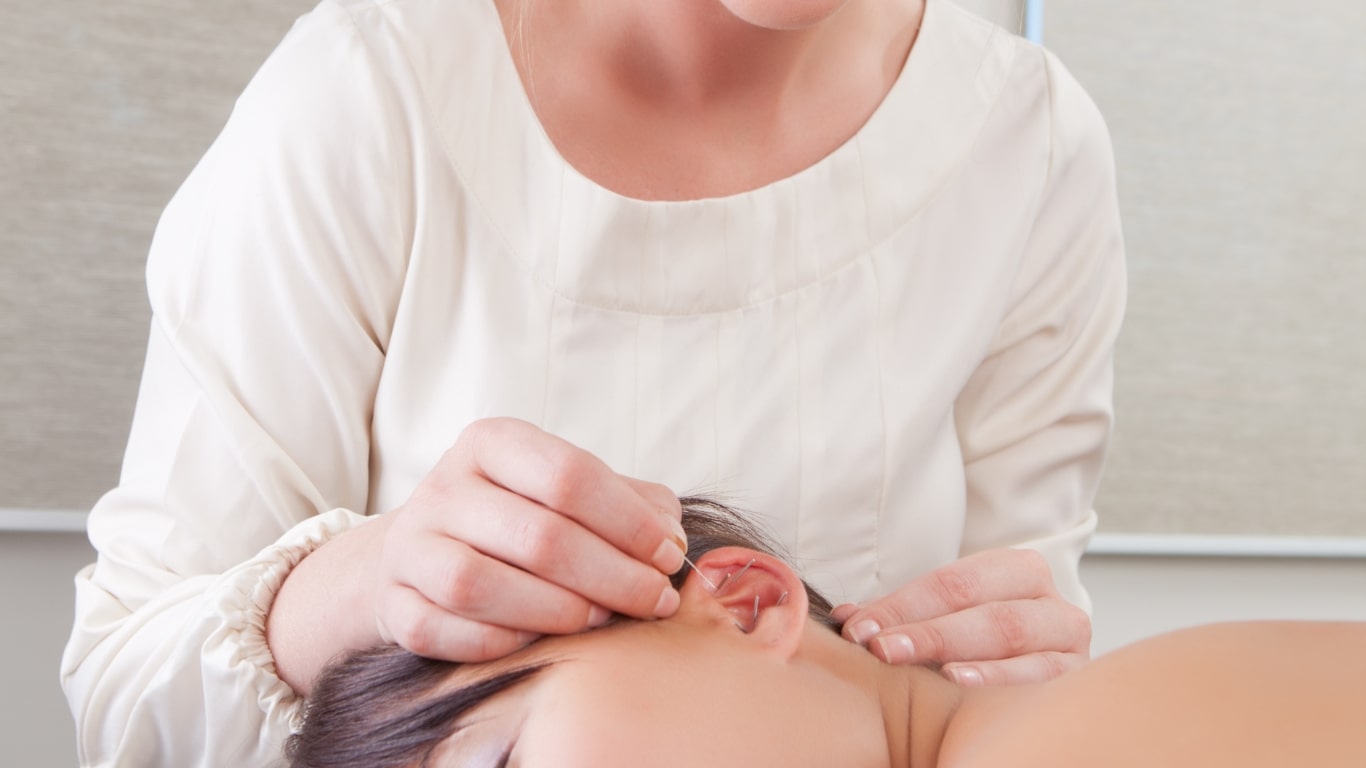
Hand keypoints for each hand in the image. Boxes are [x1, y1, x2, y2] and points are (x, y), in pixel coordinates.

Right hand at [376, 417, 685, 662]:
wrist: (427, 553)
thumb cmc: (522, 518)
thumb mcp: (573, 492)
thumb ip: (631, 503)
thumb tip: (671, 538)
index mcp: (491, 443)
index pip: (568, 475)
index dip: (629, 521)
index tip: (668, 556)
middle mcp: (443, 487)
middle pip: (537, 535)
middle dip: (612, 576)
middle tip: (655, 601)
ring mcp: (410, 546)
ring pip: (480, 584)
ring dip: (557, 611)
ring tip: (602, 620)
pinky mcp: (394, 604)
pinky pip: (445, 631)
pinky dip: (501, 642)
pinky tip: (542, 640)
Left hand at [831, 547, 1090, 684]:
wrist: (1048, 663)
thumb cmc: (989, 638)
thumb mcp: (951, 617)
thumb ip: (903, 616)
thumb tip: (847, 618)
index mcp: (1018, 571)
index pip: (953, 583)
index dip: (902, 605)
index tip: (857, 627)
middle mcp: (1050, 601)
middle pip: (984, 611)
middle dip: (928, 631)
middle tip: (881, 649)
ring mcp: (1069, 642)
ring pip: (1012, 640)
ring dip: (958, 654)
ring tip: (921, 668)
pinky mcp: (1076, 679)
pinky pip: (1039, 679)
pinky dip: (997, 681)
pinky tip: (961, 685)